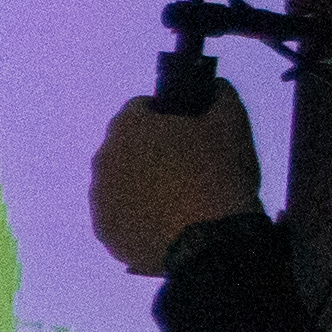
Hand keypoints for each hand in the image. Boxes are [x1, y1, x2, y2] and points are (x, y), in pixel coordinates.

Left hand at [88, 95, 264, 275]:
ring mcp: (100, 199)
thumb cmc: (219, 175)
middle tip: (186, 167)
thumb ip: (219, 96)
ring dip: (141, 185)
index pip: (141, 107)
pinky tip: (164, 224)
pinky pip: (120, 217)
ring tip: (178, 201)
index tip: (188, 129)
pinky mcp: (105, 233)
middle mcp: (103, 159)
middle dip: (150, 152)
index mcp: (127, 126)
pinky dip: (136, 218)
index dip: (166, 114)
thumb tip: (215, 88)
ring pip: (120, 183)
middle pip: (127, 147)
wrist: (211, 243)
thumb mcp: (231, 124)